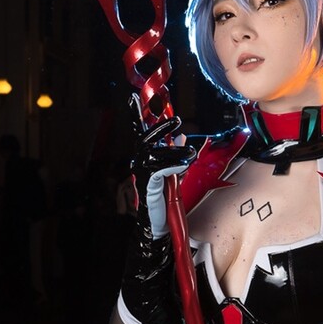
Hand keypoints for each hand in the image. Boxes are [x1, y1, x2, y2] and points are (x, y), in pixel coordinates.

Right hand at [130, 103, 192, 242]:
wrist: (159, 225)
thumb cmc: (165, 200)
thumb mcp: (174, 172)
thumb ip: (175, 154)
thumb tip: (180, 137)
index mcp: (146, 160)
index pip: (141, 135)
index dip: (136, 116)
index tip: (133, 98)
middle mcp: (140, 165)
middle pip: (145, 140)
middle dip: (160, 129)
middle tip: (176, 121)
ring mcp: (143, 175)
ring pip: (154, 154)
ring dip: (174, 151)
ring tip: (189, 153)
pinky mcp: (149, 186)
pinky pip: (159, 169)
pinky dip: (173, 165)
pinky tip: (183, 165)